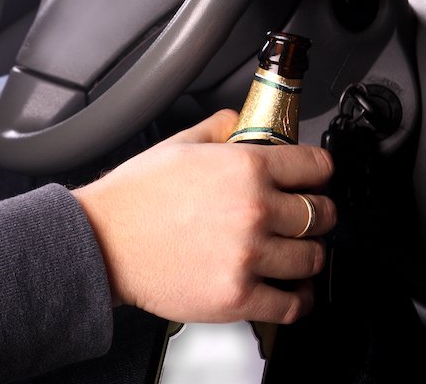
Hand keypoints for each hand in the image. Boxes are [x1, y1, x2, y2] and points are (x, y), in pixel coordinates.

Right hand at [72, 109, 335, 324]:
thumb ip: (219, 128)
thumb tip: (242, 122)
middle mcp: (255, 210)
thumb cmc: (133, 197)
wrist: (102, 243)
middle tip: (306, 217)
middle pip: (323, 214)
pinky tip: (291, 289)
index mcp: (244, 167)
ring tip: (294, 253)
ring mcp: (249, 256)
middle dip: (319, 214)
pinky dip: (299, 299)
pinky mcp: (239, 297)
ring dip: (308, 255)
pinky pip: (294, 304)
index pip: (316, 167)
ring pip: (314, 258)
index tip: (316, 179)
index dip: (319, 172)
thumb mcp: (176, 145)